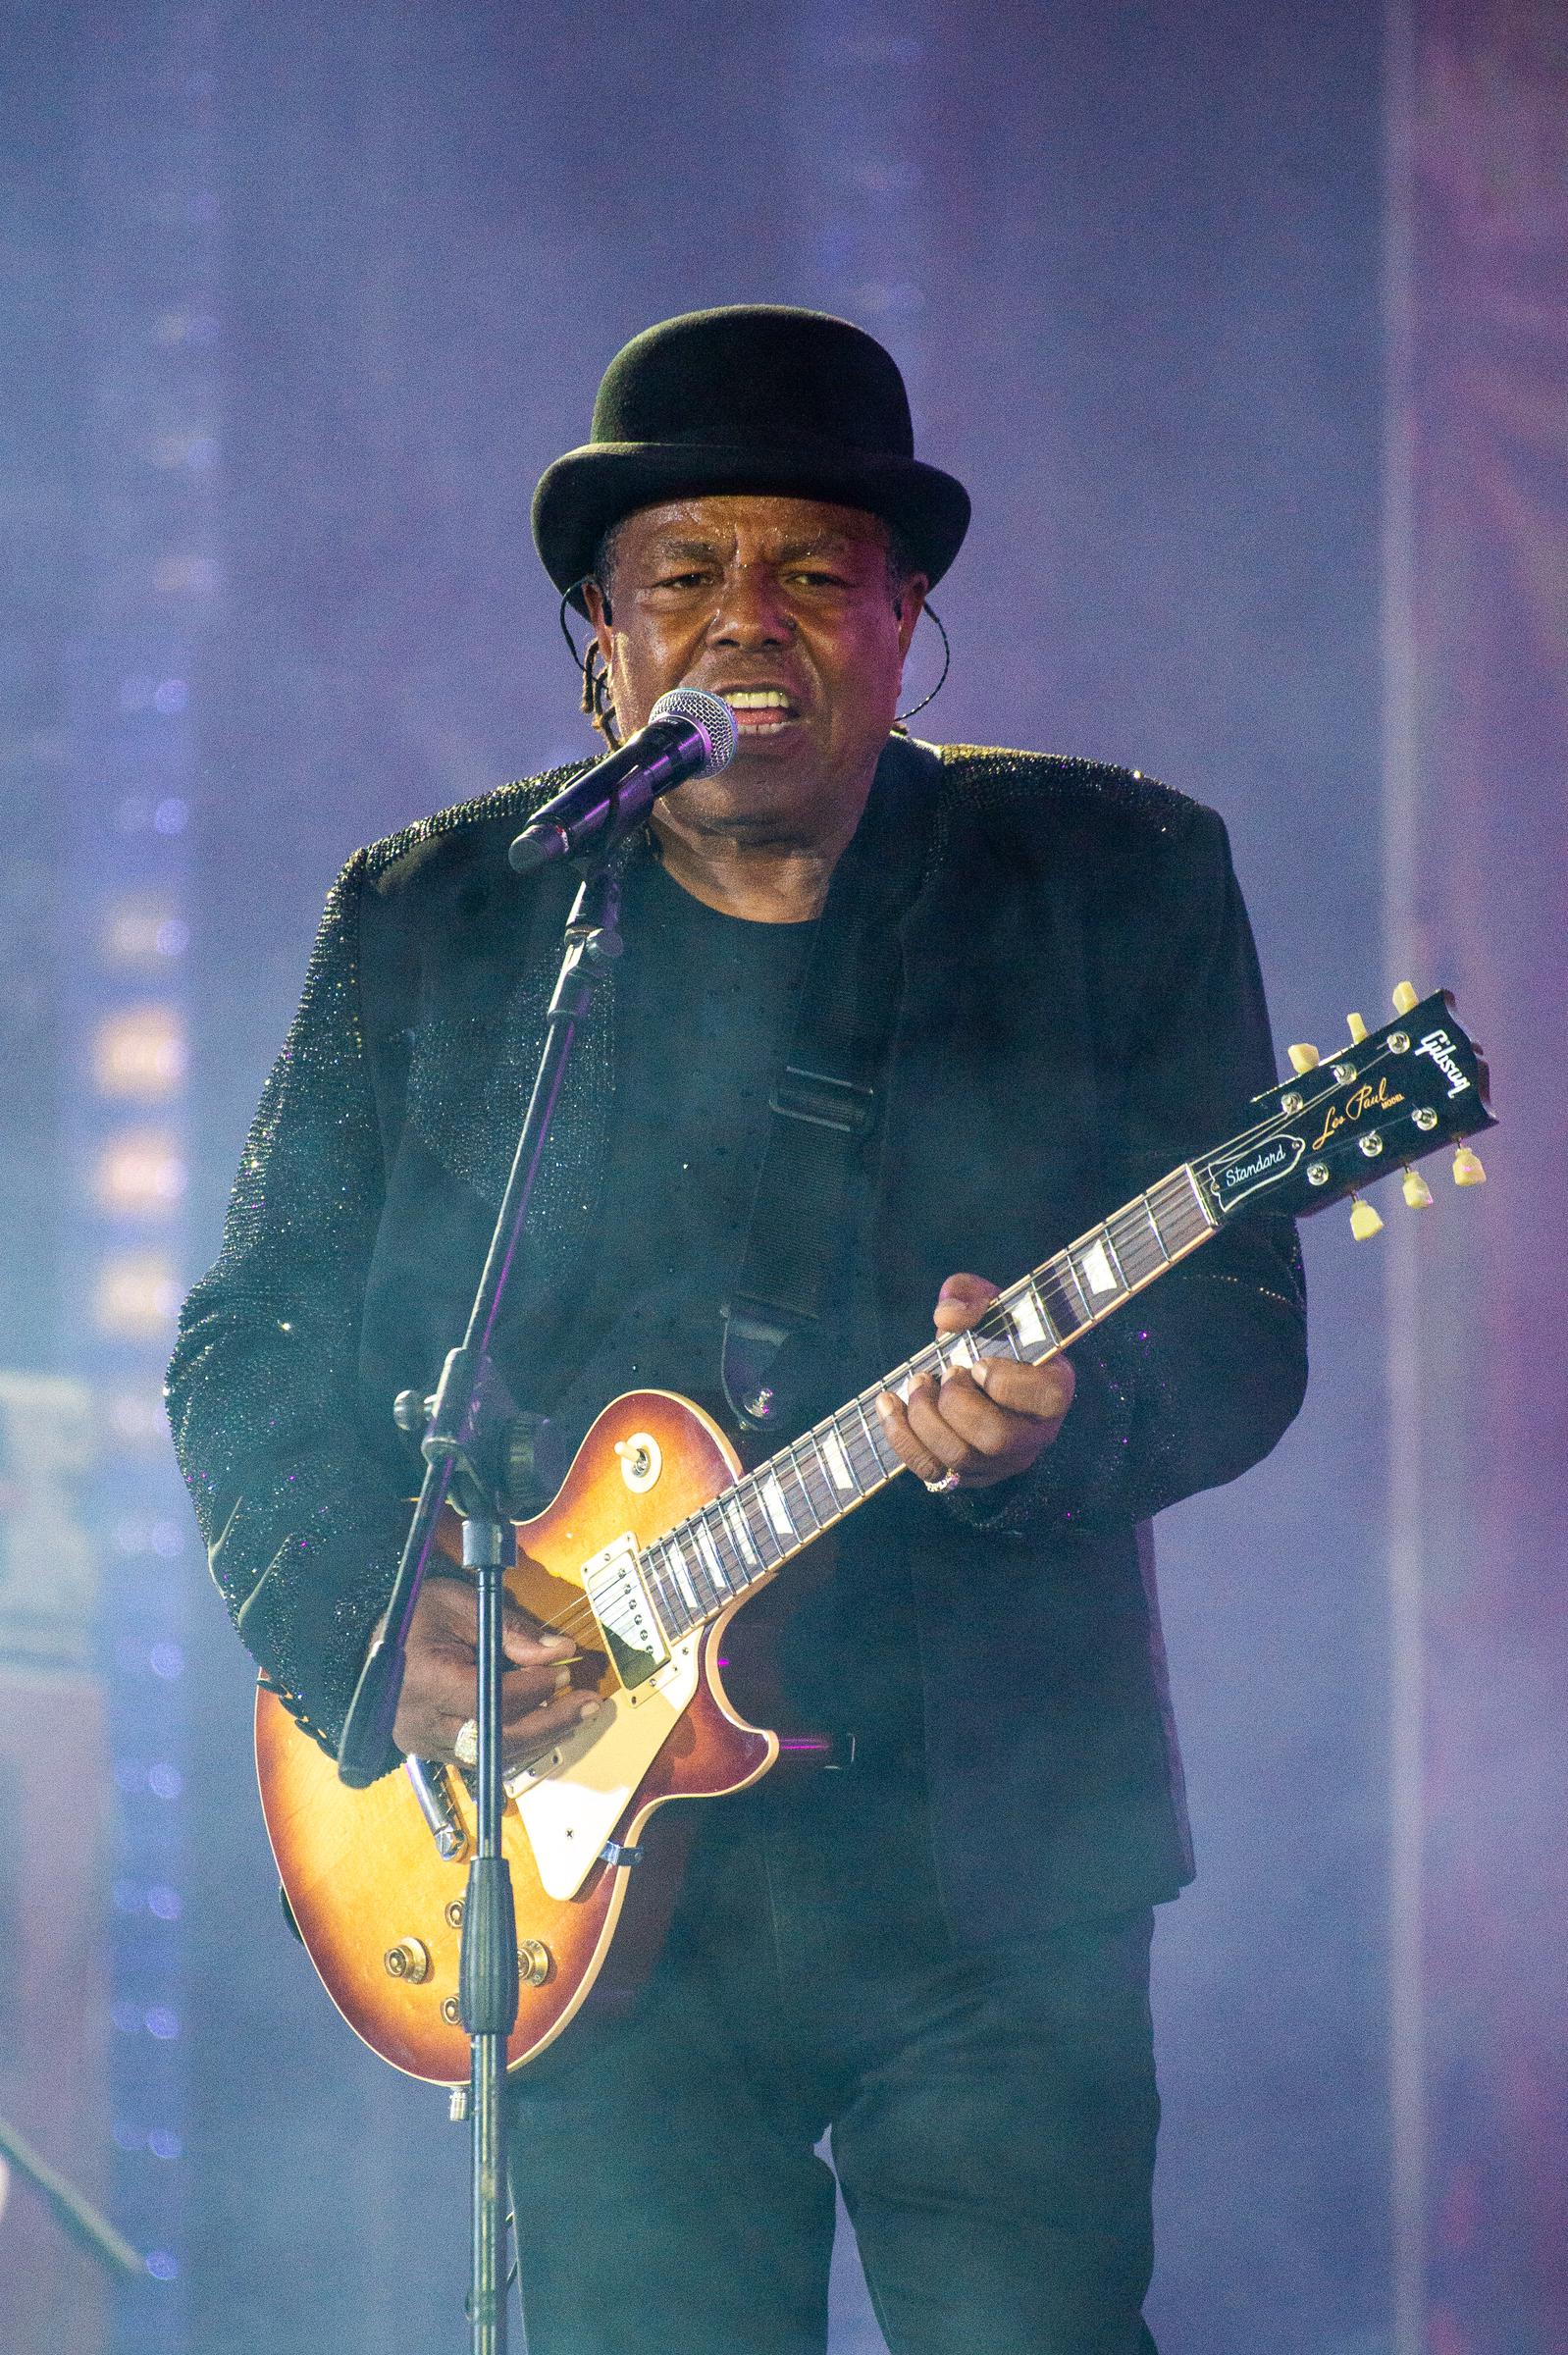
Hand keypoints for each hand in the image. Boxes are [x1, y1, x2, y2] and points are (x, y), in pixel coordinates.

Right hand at [389, 1575, 599, 1769]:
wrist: (373, 1639)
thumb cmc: (415, 1616)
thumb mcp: (462, 1605)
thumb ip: (510, 1630)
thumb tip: (558, 1650)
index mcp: (424, 1682)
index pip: (489, 1700)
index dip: (533, 1690)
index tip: (565, 1672)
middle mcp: (422, 1723)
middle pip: (497, 1740)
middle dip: (550, 1723)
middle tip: (587, 1704)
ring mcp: (426, 1743)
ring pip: (494, 1756)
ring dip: (541, 1737)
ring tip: (576, 1713)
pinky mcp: (433, 1751)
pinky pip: (483, 1758)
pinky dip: (518, 1744)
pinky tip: (546, 1726)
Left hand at [876, 1272, 1074, 1491]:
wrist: (978, 1366)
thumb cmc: (990, 1334)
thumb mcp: (985, 1302)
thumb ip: (968, 1295)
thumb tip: (948, 1318)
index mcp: (1054, 1390)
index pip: (1045, 1398)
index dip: (1003, 1381)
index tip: (975, 1362)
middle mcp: (1036, 1435)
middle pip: (996, 1438)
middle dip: (955, 1403)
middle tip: (941, 1373)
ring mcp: (1003, 1463)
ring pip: (959, 1459)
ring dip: (923, 1419)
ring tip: (913, 1384)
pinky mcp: (970, 1476)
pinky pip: (932, 1472)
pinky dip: (902, 1440)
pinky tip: (889, 1407)